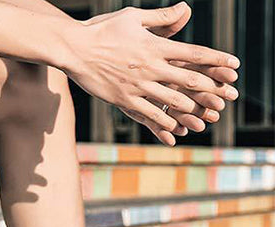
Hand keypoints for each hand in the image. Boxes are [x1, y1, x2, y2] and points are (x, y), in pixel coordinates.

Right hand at [66, 2, 239, 144]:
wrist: (75, 49)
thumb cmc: (103, 30)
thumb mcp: (133, 16)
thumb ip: (162, 17)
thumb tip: (186, 10)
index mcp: (155, 46)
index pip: (193, 53)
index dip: (216, 59)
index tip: (234, 65)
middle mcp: (150, 67)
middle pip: (187, 79)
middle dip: (210, 89)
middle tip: (225, 97)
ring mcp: (137, 86)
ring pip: (170, 100)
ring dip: (189, 109)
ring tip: (201, 116)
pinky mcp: (123, 100)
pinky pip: (147, 115)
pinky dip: (162, 123)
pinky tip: (173, 130)